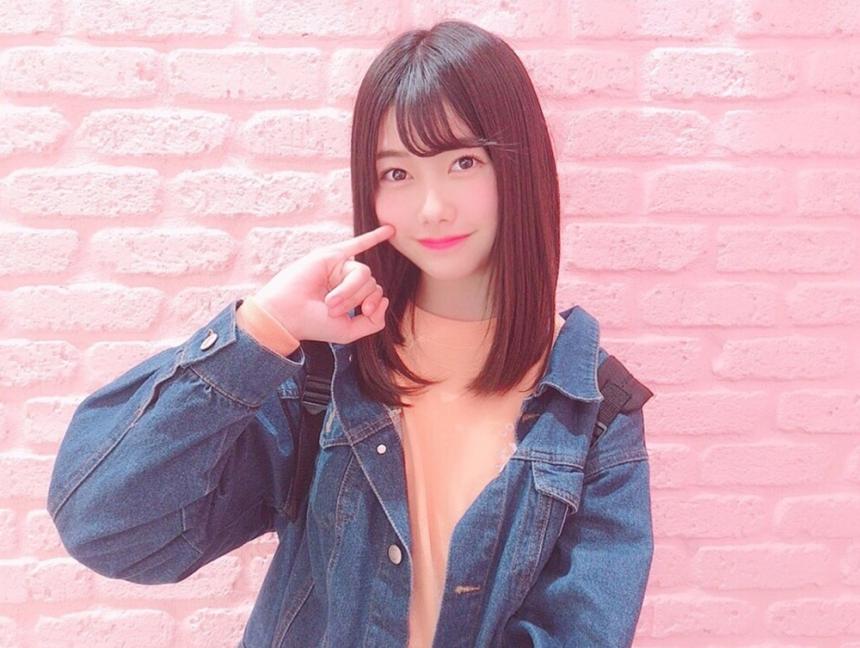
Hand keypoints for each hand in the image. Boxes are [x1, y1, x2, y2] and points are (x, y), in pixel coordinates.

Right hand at [252, 224, 395, 344]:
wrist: (287, 315)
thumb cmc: (313, 324)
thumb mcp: (350, 331)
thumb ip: (374, 322)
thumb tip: (385, 300)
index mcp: (352, 297)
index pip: (375, 294)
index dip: (374, 304)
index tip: (364, 312)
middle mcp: (346, 280)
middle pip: (371, 283)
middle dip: (356, 299)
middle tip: (332, 309)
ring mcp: (338, 267)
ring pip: (363, 273)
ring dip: (350, 290)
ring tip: (330, 300)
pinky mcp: (330, 255)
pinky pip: (356, 243)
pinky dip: (374, 236)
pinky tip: (390, 230)